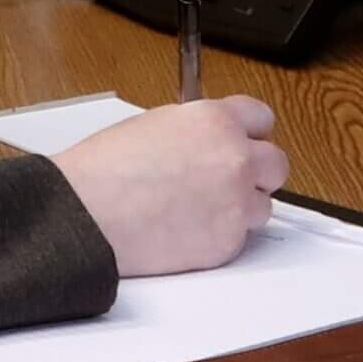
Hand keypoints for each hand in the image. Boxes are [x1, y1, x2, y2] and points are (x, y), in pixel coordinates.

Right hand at [52, 95, 287, 277]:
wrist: (86, 214)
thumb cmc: (105, 170)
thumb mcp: (154, 125)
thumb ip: (195, 131)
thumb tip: (206, 142)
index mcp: (216, 121)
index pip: (262, 118)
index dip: (249, 132)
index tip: (243, 142)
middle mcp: (236, 159)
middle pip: (276, 164)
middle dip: (256, 172)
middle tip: (228, 181)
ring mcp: (236, 203)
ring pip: (262, 206)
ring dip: (240, 208)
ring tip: (199, 211)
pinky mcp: (227, 243)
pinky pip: (239, 239)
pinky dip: (219, 237)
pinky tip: (186, 231)